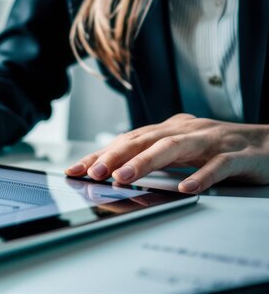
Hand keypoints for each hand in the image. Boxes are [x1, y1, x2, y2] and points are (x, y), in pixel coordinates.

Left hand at [65, 114, 268, 193]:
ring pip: (175, 148)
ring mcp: (213, 141)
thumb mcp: (182, 151)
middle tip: (93, 173)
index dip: (102, 153)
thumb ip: (153, 157)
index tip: (76, 169)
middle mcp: (188, 130)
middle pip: (146, 140)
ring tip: (123, 177)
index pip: (129, 139)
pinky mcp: (239, 156)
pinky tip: (185, 187)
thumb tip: (113, 170)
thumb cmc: (222, 149)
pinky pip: (218, 166)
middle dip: (115, 155)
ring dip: (146, 162)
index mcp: (172, 129)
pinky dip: (201, 176)